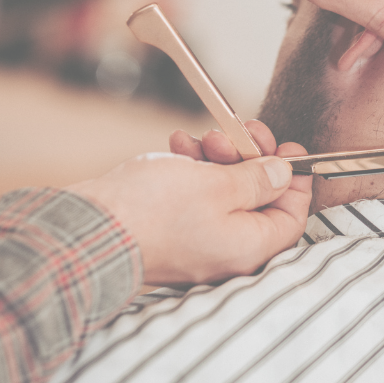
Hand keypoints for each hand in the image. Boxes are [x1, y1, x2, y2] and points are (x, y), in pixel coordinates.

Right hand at [66, 121, 311, 285]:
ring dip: (217, 157)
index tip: (289, 148)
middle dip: (249, 158)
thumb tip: (284, 175)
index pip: (291, 217)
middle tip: (242, 130)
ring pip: (223, 192)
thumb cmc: (153, 210)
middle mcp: (226, 252)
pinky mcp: (170, 231)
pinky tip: (177, 144)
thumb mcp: (218, 184)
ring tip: (202, 136)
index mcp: (248, 248)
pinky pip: (193, 197)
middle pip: (256, 199)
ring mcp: (196, 243)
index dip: (295, 180)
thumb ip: (258, 180)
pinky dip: (191, 169)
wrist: (88, 227)